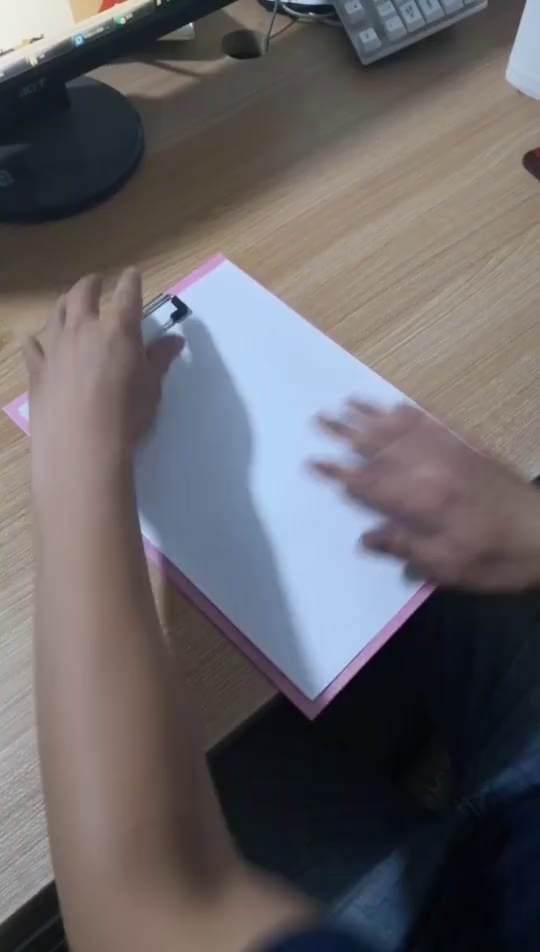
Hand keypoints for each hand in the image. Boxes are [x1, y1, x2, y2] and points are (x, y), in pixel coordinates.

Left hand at [24, 269, 182, 489]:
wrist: (82, 442)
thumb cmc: (127, 414)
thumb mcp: (152, 387)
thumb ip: (159, 360)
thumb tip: (175, 340)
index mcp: (119, 329)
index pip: (128, 294)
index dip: (131, 281)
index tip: (133, 274)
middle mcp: (84, 328)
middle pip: (84, 293)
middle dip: (92, 283)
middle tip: (96, 281)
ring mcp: (56, 347)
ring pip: (56, 313)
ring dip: (64, 303)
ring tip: (69, 301)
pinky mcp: (38, 369)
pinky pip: (33, 346)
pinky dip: (34, 340)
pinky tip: (33, 339)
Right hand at [313, 401, 539, 591]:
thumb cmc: (496, 559)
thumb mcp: (448, 566)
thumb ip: (405, 547)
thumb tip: (366, 536)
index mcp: (422, 500)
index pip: (370, 482)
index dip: (339, 472)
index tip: (313, 461)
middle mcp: (432, 468)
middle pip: (381, 446)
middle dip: (347, 433)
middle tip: (318, 418)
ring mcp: (452, 453)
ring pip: (404, 428)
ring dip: (373, 416)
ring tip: (347, 402)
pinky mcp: (470, 448)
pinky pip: (434, 422)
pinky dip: (412, 413)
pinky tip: (397, 405)